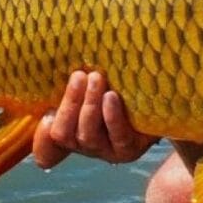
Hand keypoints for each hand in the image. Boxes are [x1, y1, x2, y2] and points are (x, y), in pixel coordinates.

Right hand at [33, 70, 157, 168]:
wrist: (161, 101)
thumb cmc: (119, 84)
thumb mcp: (95, 82)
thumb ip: (77, 78)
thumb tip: (58, 52)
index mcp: (70, 131)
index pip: (46, 146)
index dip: (40, 138)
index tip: (44, 113)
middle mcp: (84, 145)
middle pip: (63, 134)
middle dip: (69, 103)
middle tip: (79, 75)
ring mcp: (106, 151)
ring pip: (87, 135)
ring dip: (89, 105)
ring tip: (96, 78)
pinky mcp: (128, 150)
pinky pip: (117, 136)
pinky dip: (111, 116)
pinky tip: (111, 97)